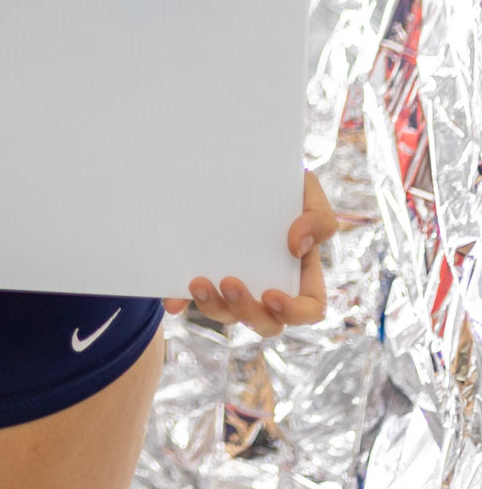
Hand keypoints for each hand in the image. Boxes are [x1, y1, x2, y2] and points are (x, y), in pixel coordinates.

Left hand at [162, 169, 336, 338]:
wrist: (243, 166)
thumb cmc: (284, 184)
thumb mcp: (309, 193)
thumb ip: (318, 219)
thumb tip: (297, 246)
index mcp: (301, 275)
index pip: (309, 309)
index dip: (293, 312)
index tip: (271, 295)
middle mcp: (269, 287)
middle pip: (265, 322)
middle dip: (246, 311)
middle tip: (229, 282)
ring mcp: (237, 285)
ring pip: (228, 314)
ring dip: (213, 306)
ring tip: (197, 282)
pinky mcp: (208, 275)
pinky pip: (194, 299)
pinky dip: (182, 302)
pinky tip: (171, 303)